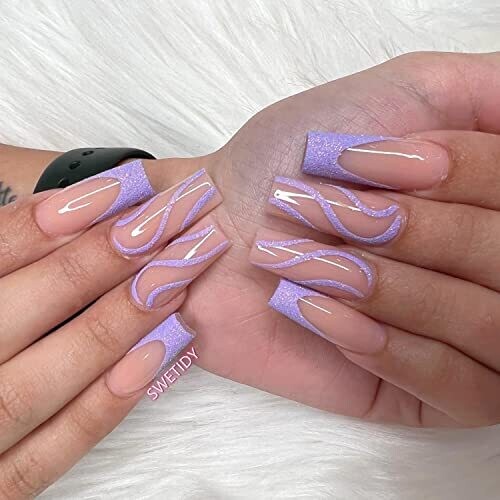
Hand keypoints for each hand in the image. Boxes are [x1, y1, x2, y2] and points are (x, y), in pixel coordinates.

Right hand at [0, 153, 230, 496]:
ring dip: (112, 330)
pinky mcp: (1, 488)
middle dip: (90, 267)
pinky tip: (156, 356)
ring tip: (171, 286)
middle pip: (13, 315)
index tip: (112, 195)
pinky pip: (50, 454)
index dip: (43, 226)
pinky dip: (104, 405)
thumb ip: (14, 260)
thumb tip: (67, 208)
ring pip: (38, 385)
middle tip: (156, 231)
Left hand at [179, 51, 499, 427]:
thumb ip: (487, 92)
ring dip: (394, 288)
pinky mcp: (424, 392)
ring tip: (316, 263)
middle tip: (339, 212)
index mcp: (488, 207)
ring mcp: (462, 338)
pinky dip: (392, 349)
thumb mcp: (402, 92)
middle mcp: (487, 272)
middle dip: (417, 231)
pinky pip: (458, 390)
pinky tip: (324, 314)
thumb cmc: (295, 156)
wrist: (221, 230)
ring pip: (491, 328)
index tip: (378, 160)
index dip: (465, 172)